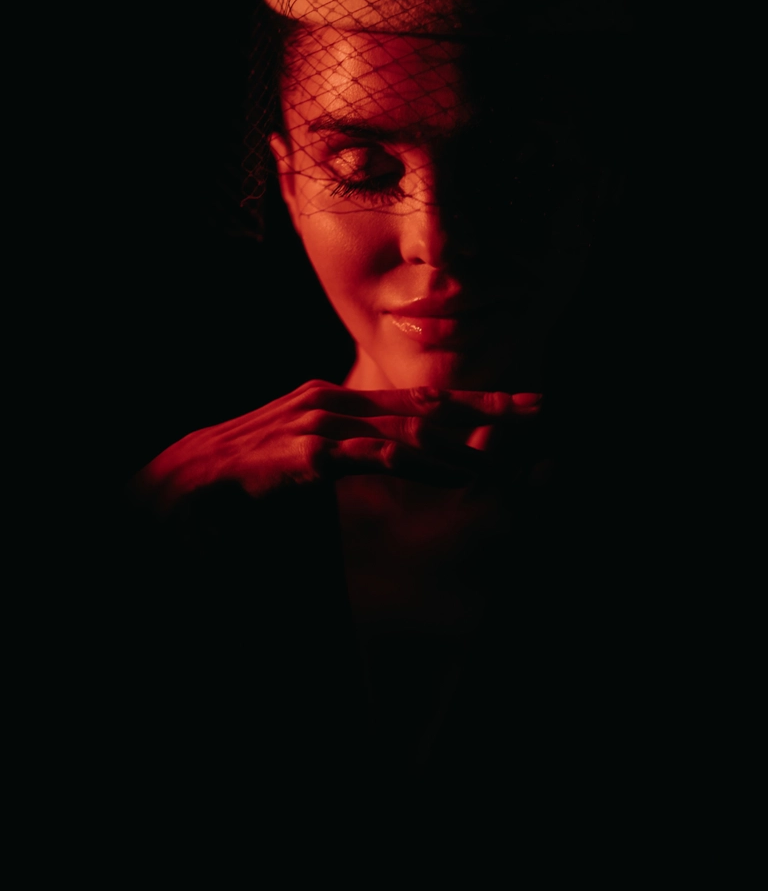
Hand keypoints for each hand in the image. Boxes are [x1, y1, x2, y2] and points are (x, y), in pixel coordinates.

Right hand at [130, 380, 541, 515]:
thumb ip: (350, 457)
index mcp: (339, 403)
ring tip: (514, 444)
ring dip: (464, 437)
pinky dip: (414, 462)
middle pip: (428, 404)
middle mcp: (334, 403)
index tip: (525, 406)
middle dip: (490, 407)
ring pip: (406, 427)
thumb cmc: (243, 481)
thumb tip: (399, 462)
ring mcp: (317, 425)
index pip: (421, 400)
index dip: (478, 401)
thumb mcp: (305, 462)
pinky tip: (450, 471)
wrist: (176, 490)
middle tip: (544, 410)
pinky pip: (369, 458)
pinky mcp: (302, 455)